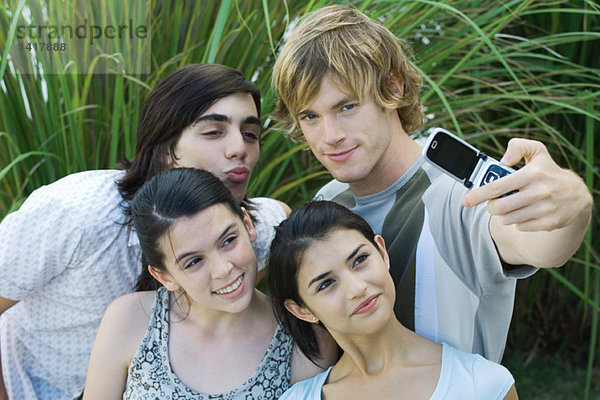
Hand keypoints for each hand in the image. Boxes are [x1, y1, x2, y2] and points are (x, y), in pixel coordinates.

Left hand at [462, 138, 591, 231]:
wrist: (577, 195)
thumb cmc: (548, 171)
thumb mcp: (537, 152)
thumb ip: (518, 146)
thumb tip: (504, 159)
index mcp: (532, 174)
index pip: (496, 187)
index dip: (477, 195)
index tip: (465, 201)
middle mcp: (540, 192)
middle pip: (499, 208)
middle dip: (491, 206)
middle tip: (495, 202)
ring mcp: (546, 209)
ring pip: (508, 219)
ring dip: (505, 215)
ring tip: (513, 205)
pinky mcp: (550, 223)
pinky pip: (520, 227)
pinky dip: (518, 222)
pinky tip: (527, 212)